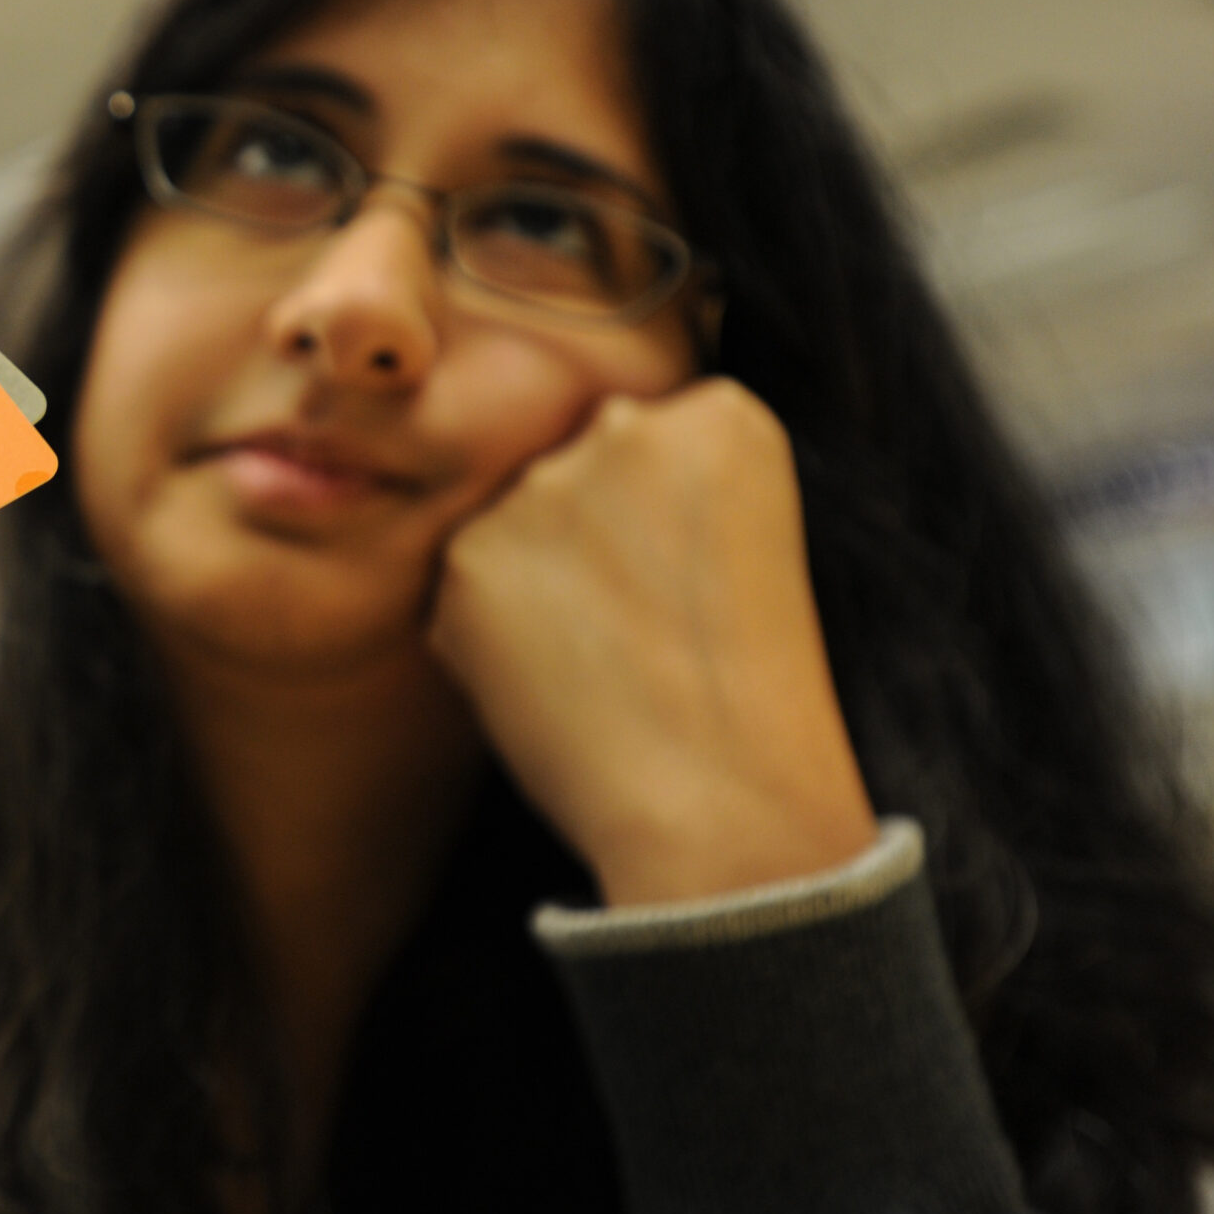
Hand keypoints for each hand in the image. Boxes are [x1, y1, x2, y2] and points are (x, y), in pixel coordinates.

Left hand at [426, 381, 877, 905]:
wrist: (719, 798)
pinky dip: (488, 638)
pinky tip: (553, 685)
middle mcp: (625, 425)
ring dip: (534, 587)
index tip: (684, 581)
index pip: (652, 440)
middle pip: (574, 469)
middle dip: (586, 539)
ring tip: (601, 665)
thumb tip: (577, 492)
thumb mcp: (749, 548)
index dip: (658, 523)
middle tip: (636, 627)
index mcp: (722, 415)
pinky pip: (463, 589)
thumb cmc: (750, 695)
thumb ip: (669, 489)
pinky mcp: (469, 555)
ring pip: (513, 528)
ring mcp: (541, 486)